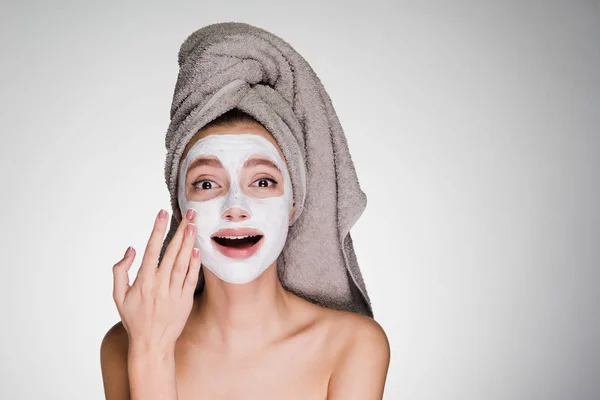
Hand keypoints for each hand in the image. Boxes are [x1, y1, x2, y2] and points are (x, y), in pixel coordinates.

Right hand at [111, 208, 200, 351]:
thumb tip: (130, 250)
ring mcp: (174, 293)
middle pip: (171, 252)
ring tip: (194, 225)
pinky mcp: (185, 300)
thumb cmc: (134, 319)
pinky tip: (197, 250)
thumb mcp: (118, 296)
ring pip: (182, 263)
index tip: (163, 213)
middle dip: (180, 231)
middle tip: (189, 213)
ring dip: (189, 243)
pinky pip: (191, 278)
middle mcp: (159, 285)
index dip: (158, 230)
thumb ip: (120, 271)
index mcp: (143, 282)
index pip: (151, 249)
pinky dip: (194, 264)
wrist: (151, 344)